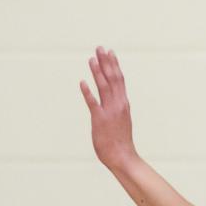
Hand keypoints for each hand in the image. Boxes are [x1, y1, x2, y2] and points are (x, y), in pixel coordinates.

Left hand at [80, 47, 136, 171]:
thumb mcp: (121, 119)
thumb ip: (116, 107)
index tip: (110, 51)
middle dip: (106, 62)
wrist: (123, 157)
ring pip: (104, 87)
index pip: (119, 79)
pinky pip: (93, 104)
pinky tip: (82, 82)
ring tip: (91, 59)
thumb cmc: (120, 140)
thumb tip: (112, 98)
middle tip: (100, 48)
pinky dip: (88, 92)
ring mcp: (109, 112)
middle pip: (113, 78)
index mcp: (123, 103)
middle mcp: (118, 104)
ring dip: (97, 72)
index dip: (114, 64)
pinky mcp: (100, 120)